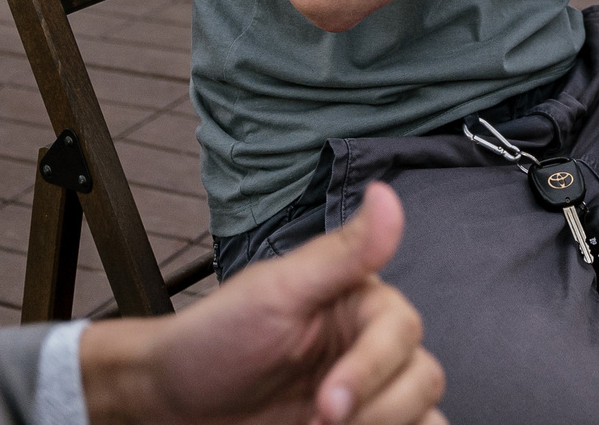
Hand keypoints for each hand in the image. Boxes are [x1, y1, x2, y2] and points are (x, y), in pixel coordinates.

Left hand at [80, 183, 443, 424]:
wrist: (173, 400)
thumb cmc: (214, 340)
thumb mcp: (276, 292)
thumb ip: (342, 252)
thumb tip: (386, 197)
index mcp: (364, 304)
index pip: (402, 334)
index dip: (370, 371)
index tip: (327, 403)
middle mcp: (375, 346)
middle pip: (422, 379)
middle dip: (375, 411)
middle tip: (317, 423)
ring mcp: (369, 393)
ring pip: (425, 413)